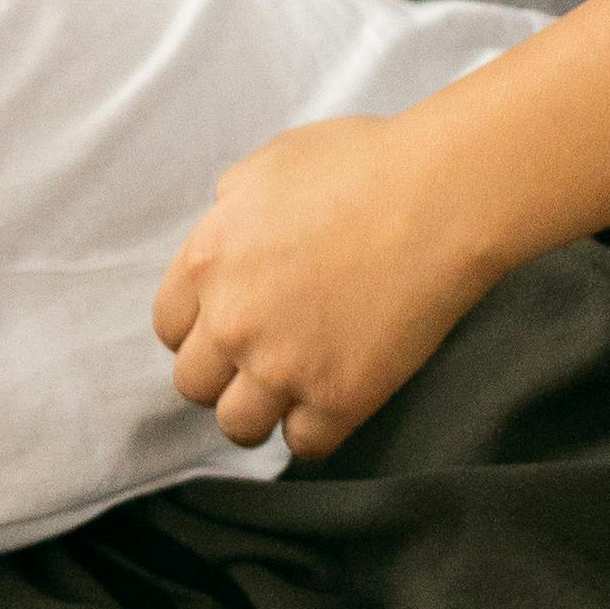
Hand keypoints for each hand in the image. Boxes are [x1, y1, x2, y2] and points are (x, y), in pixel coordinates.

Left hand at [151, 113, 500, 456]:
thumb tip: (225, 227)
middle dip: (223, 375)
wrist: (440, 198)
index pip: (169, 327)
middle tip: (261, 361)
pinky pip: (304, 444)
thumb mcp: (270, 164)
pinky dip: (315, 430)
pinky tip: (333, 403)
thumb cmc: (364, 166)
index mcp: (206, 262)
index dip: (199, 330)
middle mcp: (232, 322)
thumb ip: (232, 205)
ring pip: (237, 426)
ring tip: (290, 394)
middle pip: (194, 383)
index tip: (229, 328)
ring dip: (260, 413)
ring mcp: (282, 366)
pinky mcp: (337, 398)